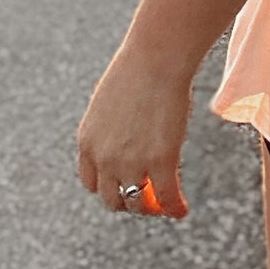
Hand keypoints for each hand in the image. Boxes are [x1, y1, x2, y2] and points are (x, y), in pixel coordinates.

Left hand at [77, 45, 192, 218]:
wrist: (156, 58)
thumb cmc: (137, 70)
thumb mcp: (110, 103)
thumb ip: (111, 128)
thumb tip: (126, 137)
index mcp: (87, 142)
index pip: (91, 182)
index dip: (109, 187)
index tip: (124, 184)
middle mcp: (103, 158)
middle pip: (111, 198)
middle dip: (129, 201)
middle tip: (147, 198)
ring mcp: (131, 162)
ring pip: (137, 203)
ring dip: (151, 208)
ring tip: (165, 204)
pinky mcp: (160, 161)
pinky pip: (166, 197)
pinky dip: (175, 208)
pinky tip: (182, 210)